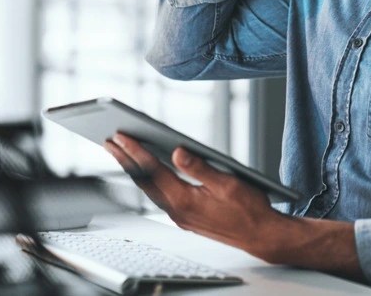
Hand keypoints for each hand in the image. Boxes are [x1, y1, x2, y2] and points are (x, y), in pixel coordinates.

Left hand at [104, 133, 289, 257]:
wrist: (260, 234)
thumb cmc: (249, 209)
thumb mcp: (228, 183)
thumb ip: (200, 167)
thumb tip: (178, 152)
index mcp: (185, 200)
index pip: (154, 171)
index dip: (136, 151)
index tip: (121, 136)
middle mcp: (178, 211)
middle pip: (145, 181)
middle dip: (126, 160)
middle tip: (110, 141)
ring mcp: (180, 216)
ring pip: (150, 189)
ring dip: (135, 170)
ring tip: (122, 153)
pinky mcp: (185, 217)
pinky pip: (160, 196)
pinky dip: (149, 180)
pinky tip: (148, 171)